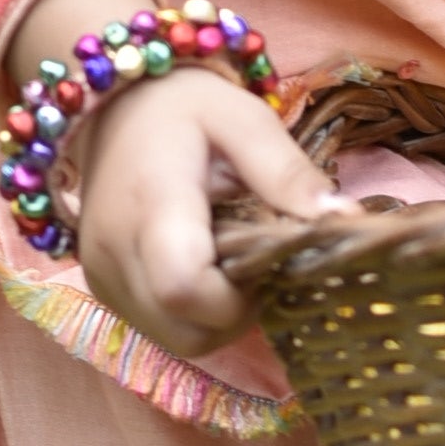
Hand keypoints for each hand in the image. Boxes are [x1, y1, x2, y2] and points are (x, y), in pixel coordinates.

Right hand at [61, 65, 339, 355]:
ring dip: (215, 318)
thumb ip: (288, 173)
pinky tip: (204, 268)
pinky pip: (157, 327)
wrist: (115, 106)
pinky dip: (190, 314)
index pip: (185, 287)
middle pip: (186, 331)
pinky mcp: (101, 287)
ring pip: (175, 339)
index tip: (265, 261)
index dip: (238, 297)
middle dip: (236, 313)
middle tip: (257, 263)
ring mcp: (100, 275)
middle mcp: (113, 250)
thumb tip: (344, 219)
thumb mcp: (244, 120)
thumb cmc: (184, 107)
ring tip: (231, 264)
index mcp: (150, 202)